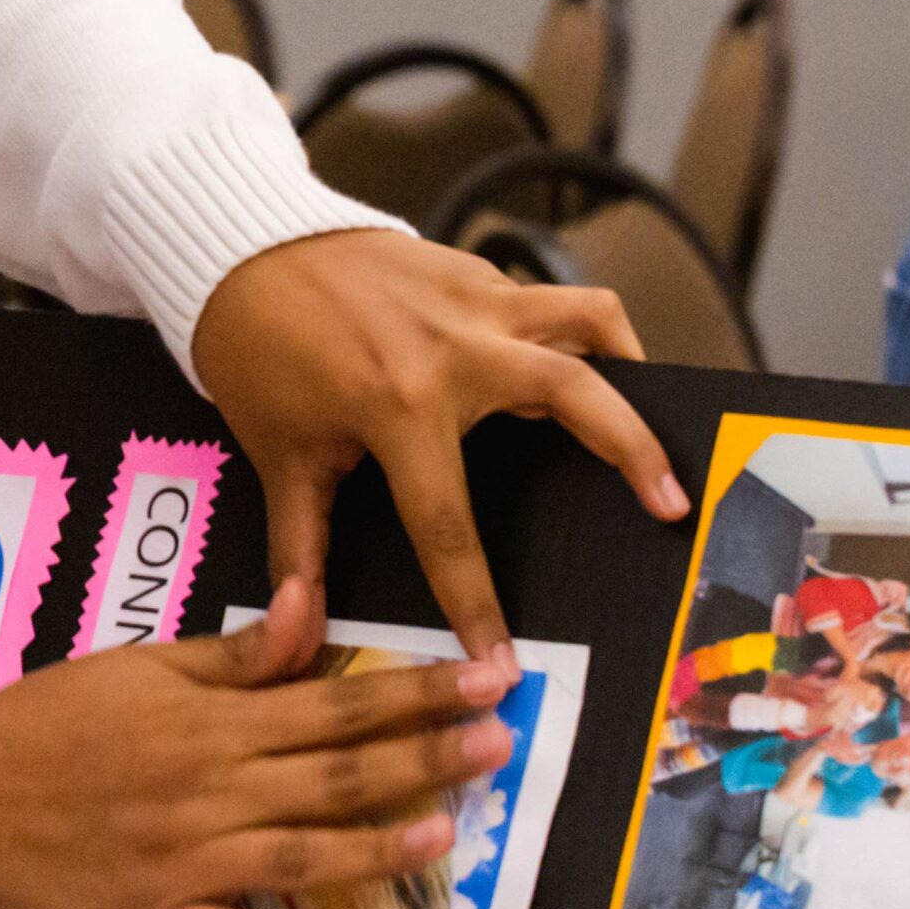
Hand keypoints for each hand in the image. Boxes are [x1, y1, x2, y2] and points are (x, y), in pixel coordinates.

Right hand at [0, 577, 512, 908]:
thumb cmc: (47, 722)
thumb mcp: (137, 667)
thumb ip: (233, 655)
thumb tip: (311, 609)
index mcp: (209, 723)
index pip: (334, 701)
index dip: (417, 691)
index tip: (485, 678)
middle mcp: (209, 791)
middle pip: (334, 775)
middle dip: (425, 757)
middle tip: (503, 743)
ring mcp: (185, 864)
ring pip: (299, 856)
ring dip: (376, 846)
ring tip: (444, 834)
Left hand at [192, 231, 691, 676]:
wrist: (235, 246)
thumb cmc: (252, 353)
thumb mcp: (278, 452)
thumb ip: (301, 544)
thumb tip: (299, 627)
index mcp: (399, 405)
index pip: (449, 526)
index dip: (475, 602)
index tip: (503, 662)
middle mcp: (453, 347)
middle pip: (574, 394)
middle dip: (633, 452)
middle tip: (674, 505)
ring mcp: (470, 298)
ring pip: (584, 318)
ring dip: (625, 364)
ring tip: (653, 412)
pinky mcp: (469, 268)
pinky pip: (542, 298)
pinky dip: (570, 331)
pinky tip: (574, 366)